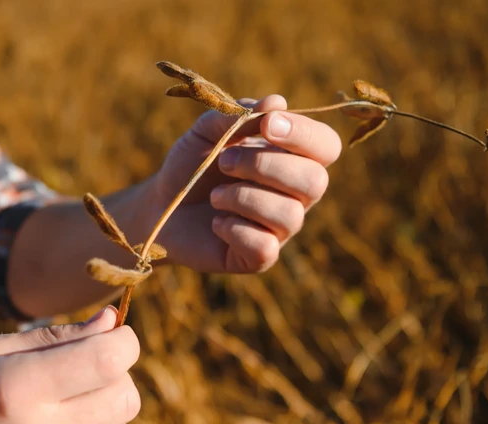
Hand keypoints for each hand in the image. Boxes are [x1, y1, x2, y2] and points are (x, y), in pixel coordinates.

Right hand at [0, 305, 139, 423]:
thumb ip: (56, 338)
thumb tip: (114, 321)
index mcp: (14, 387)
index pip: (109, 359)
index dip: (123, 341)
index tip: (113, 338)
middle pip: (125, 399)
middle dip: (116, 377)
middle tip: (87, 373)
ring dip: (106, 417)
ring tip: (68, 410)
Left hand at [146, 94, 341, 272]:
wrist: (160, 204)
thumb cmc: (192, 164)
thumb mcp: (206, 131)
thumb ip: (237, 115)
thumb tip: (277, 102)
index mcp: (292, 158)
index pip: (327, 146)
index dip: (304, 134)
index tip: (267, 125)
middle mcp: (295, 195)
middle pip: (315, 181)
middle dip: (265, 165)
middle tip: (224, 162)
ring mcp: (279, 229)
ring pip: (290, 215)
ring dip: (243, 197)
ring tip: (214, 195)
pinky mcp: (258, 257)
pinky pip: (264, 248)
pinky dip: (234, 229)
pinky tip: (216, 222)